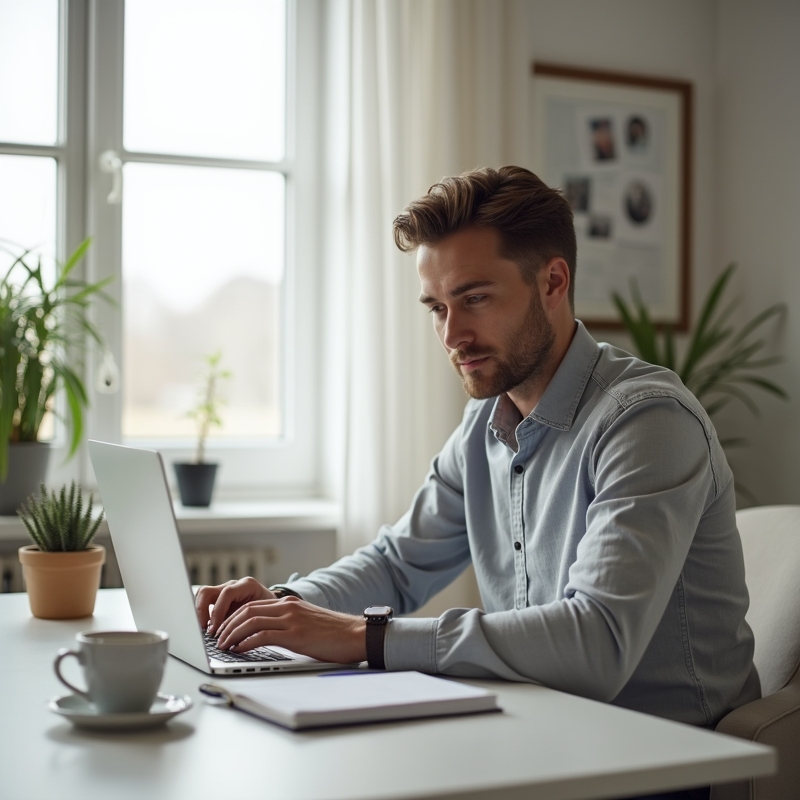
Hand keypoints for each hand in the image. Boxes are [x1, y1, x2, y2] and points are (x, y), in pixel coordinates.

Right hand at [195, 576, 274, 633]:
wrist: (276, 608)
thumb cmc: (272, 612)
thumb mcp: (267, 615)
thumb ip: (253, 622)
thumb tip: (236, 637)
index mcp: (247, 585)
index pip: (226, 593)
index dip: (218, 611)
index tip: (215, 629)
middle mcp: (233, 586)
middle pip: (207, 592)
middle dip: (202, 612)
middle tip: (204, 631)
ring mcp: (224, 591)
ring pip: (202, 596)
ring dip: (199, 614)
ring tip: (203, 632)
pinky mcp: (218, 600)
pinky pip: (203, 604)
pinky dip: (201, 617)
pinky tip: (206, 631)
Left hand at [215, 595, 366, 664]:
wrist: (355, 635)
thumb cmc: (334, 634)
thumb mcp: (307, 622)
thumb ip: (288, 624)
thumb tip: (267, 636)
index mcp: (290, 604)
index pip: (252, 605)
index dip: (233, 617)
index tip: (223, 629)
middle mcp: (288, 608)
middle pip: (247, 610)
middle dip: (227, 624)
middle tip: (217, 638)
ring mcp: (291, 620)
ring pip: (250, 621)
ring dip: (232, 634)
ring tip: (223, 645)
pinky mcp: (295, 635)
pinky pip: (262, 635)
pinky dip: (246, 642)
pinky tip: (239, 650)